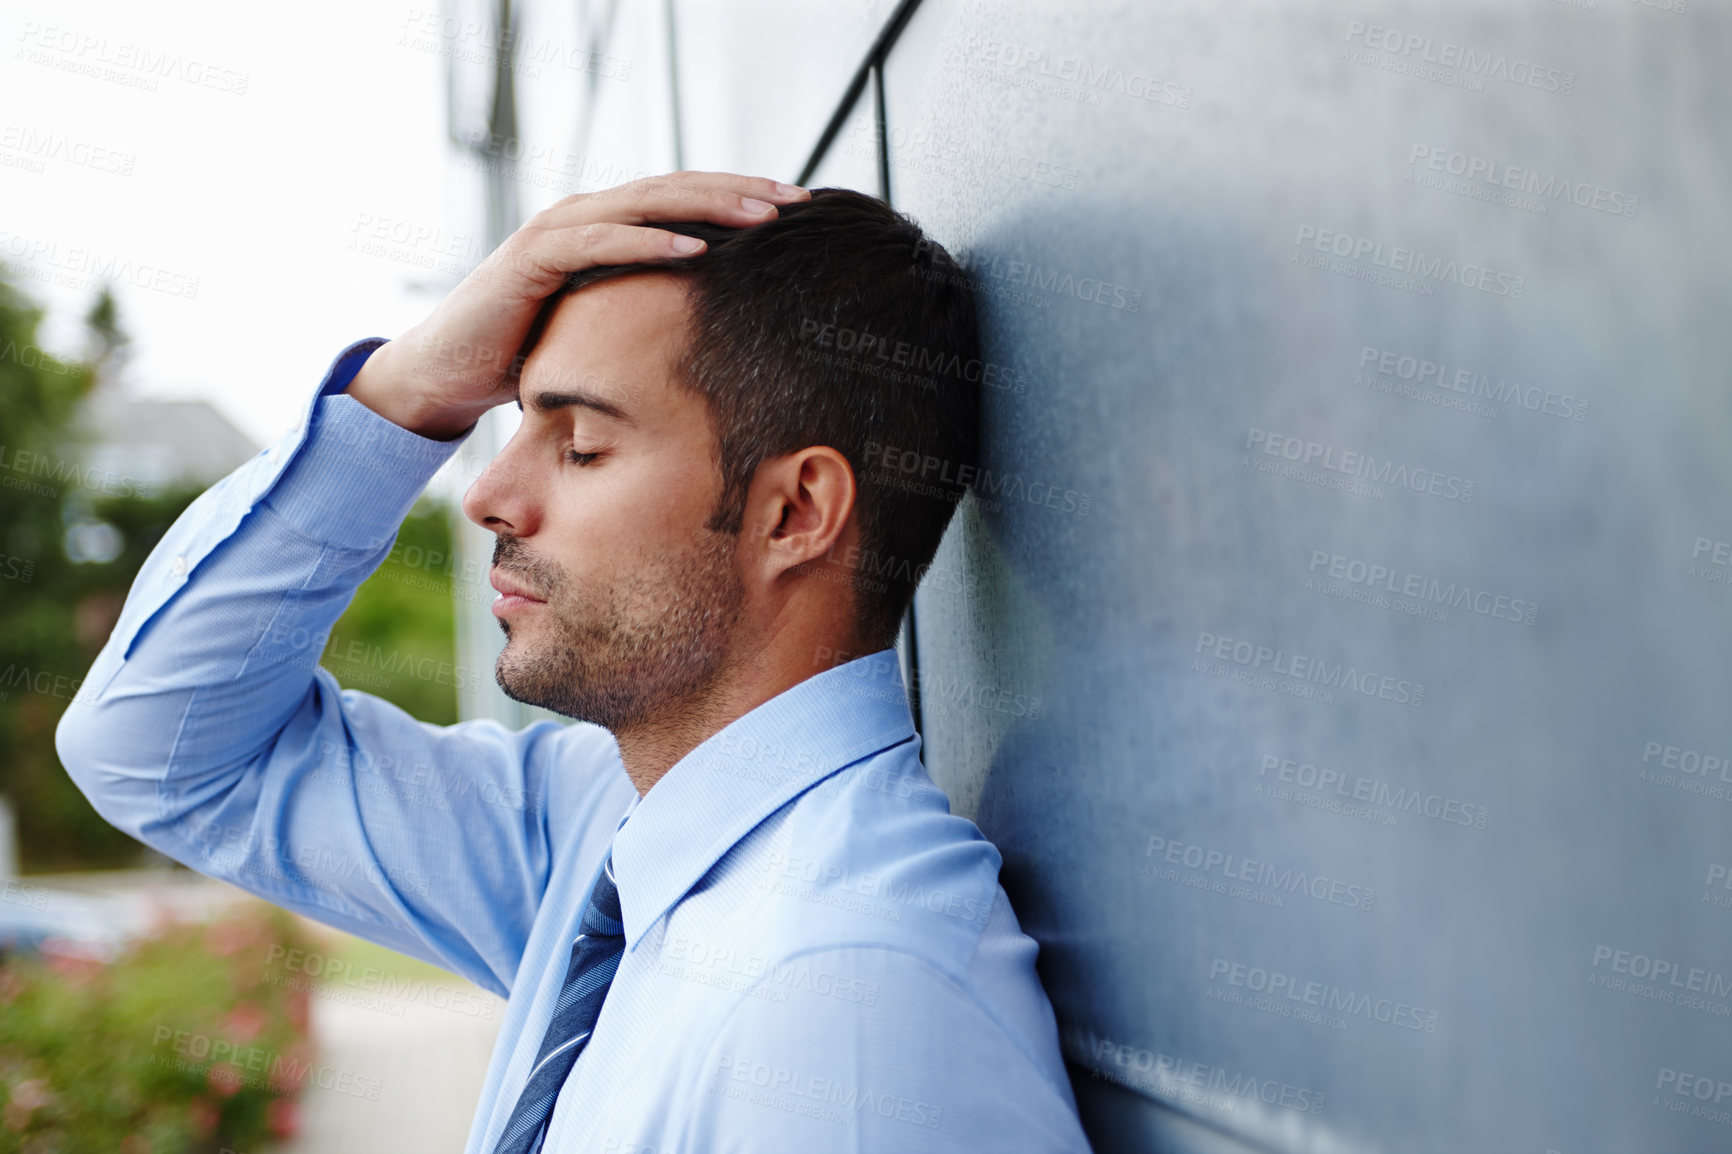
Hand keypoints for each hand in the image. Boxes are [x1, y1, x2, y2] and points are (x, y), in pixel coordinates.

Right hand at [346, 171, 808, 439]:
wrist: (447, 374)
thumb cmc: (527, 355)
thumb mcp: (603, 330)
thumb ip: (646, 315)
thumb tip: (714, 338)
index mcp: (606, 227)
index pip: (684, 200)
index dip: (740, 198)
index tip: (798, 209)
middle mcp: (584, 215)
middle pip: (675, 189)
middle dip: (740, 192)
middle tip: (799, 201)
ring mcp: (556, 231)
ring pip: (644, 204)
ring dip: (707, 208)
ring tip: (762, 216)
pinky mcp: (532, 259)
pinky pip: (599, 241)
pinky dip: (648, 242)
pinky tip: (696, 250)